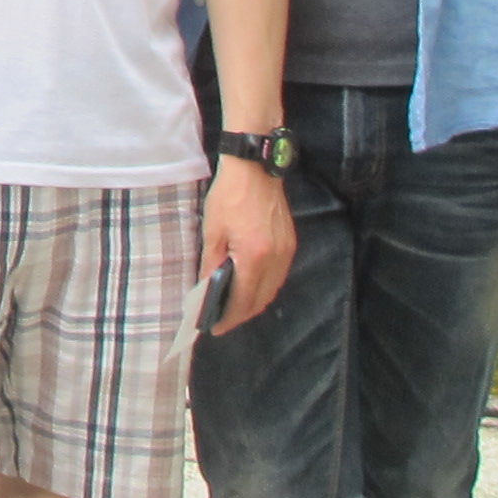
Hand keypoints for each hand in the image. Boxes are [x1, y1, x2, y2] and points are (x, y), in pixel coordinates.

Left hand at [199, 153, 295, 331]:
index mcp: (254, 257)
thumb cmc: (229, 197)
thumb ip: (212, 265)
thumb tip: (206, 291)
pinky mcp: (290, 243)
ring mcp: (286, 251)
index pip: (243, 300)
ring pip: (272, 290)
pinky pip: (279, 276)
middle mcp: (276, 259)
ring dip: (254, 302)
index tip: (214, 328)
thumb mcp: (212, 231)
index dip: (229, 318)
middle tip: (222, 320)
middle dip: (241, 315)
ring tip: (233, 306)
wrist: (255, 169)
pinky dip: (265, 286)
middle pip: (261, 300)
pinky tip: (250, 285)